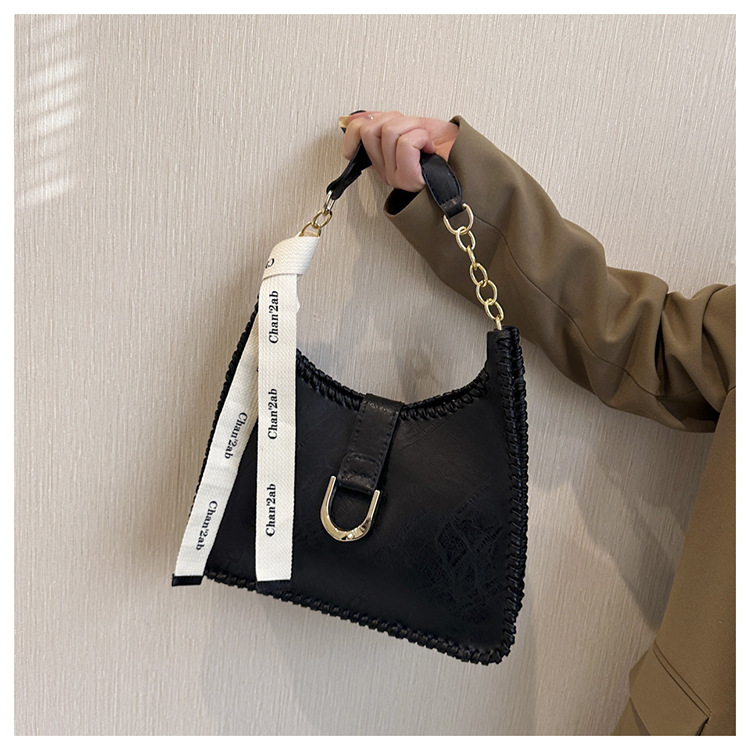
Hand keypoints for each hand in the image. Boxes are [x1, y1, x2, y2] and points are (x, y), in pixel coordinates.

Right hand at [339, 111, 458, 191]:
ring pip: (389, 132)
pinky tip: (428, 149)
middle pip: (370, 128)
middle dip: (397, 120)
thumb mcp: (412, 126)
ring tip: (424, 141)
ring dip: (413, 128)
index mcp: (382, 157)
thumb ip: (386, 121)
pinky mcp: (408, 178)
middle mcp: (385, 169)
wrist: (468, 160)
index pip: (356, 133)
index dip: (357, 123)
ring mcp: (395, 176)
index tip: (365, 121)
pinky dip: (420, 138)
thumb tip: (358, 115)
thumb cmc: (447, 146)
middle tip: (414, 131)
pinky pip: (405, 144)